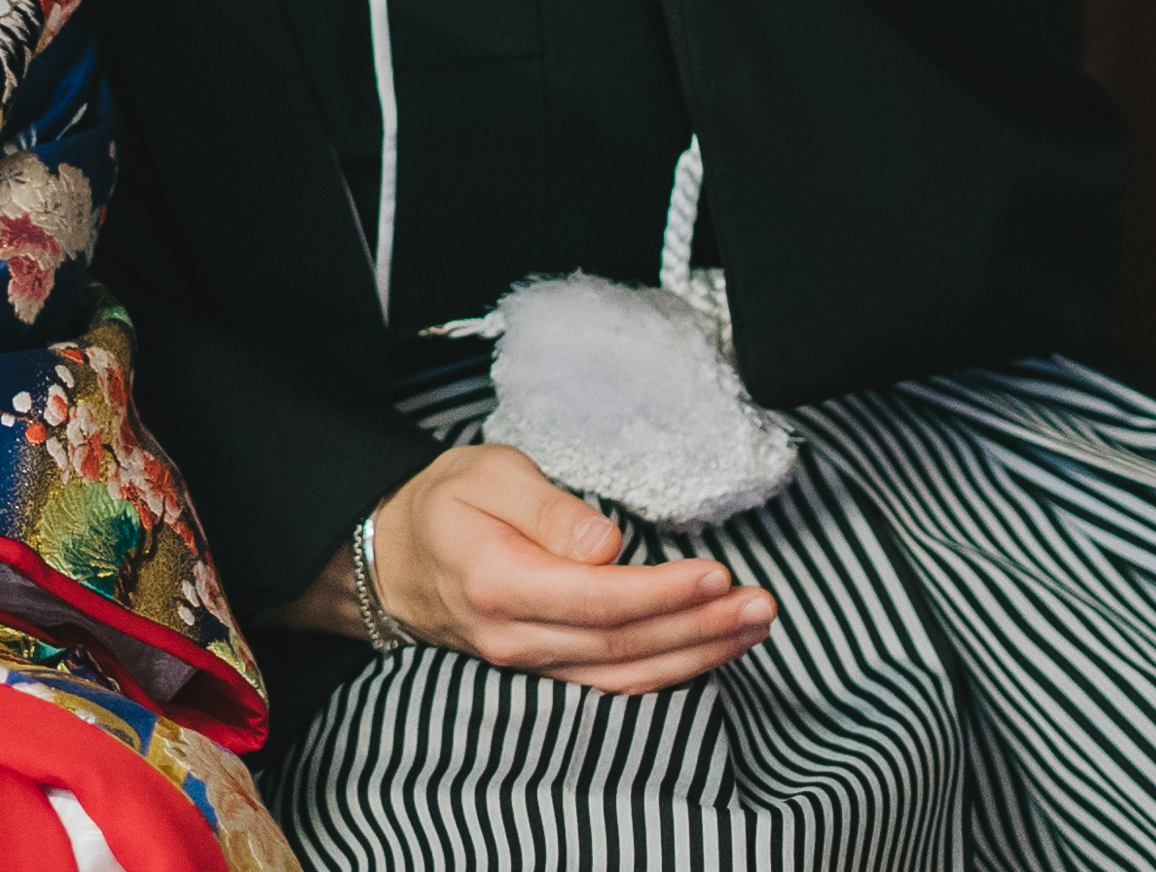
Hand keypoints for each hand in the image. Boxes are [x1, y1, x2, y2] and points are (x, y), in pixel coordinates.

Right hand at [296, 446, 774, 695]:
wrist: (393, 556)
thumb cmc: (445, 503)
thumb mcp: (485, 474)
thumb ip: (544, 507)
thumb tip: (606, 545)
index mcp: (498, 583)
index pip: (596, 600)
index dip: (662, 594)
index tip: (718, 575)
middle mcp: (514, 637)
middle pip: (622, 644)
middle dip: (700, 627)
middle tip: (762, 605)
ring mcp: (528, 663)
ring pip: (624, 674)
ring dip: (698, 655)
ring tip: (755, 627)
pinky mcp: (544, 669)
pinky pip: (612, 682)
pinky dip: (669, 672)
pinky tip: (711, 651)